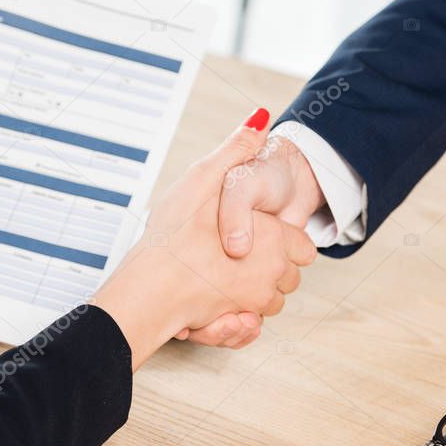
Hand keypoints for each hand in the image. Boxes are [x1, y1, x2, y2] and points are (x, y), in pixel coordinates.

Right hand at [94, 111, 316, 368]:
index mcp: (272, 240)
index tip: (251, 233)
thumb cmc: (172, 235)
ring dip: (249, 295)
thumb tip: (262, 116)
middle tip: (228, 255)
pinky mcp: (230, 328)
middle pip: (286, 276)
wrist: (144, 291)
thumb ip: (236, 149)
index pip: (301, 247)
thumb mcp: (203, 179)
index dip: (280, 238)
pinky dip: (236, 323)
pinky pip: (246, 328)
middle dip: (266, 266)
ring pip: (266, 303)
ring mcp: (251, 304)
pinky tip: (215, 309)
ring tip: (217, 281)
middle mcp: (268, 275)